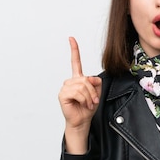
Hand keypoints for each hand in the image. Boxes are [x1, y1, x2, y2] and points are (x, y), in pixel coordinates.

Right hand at [58, 37, 101, 151]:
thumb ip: (95, 82)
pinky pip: (77, 92)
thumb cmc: (88, 108)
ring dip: (89, 96)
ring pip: (82, 86)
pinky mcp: (63, 94)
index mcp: (78, 79)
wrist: (82, 121)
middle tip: (93, 101)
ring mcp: (65, 87)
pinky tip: (82, 104)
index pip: (76, 62)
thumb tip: (89, 78)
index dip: (74, 50)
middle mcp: (70, 81)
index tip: (71, 38)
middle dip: (93, 91)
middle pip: (85, 79)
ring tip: (88, 104)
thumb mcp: (96, 92)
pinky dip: (84, 99)